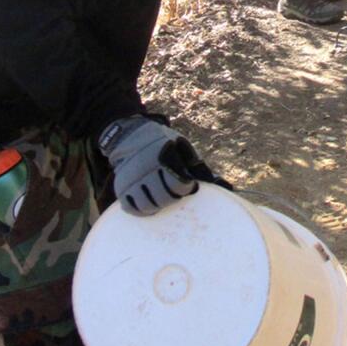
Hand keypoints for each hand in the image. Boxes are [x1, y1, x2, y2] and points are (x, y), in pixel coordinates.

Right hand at [99, 115, 215, 215]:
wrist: (129, 135)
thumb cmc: (162, 142)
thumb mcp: (182, 147)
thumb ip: (199, 166)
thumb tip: (225, 187)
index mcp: (164, 155)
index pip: (179, 184)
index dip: (186, 187)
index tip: (187, 184)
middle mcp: (146, 166)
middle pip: (164, 197)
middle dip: (172, 198)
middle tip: (174, 192)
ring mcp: (131, 178)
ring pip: (148, 205)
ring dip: (158, 206)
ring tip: (162, 199)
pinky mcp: (121, 186)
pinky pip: (132, 208)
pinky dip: (142, 210)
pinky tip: (149, 205)